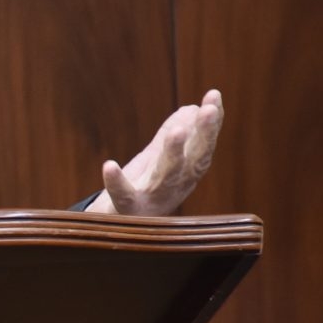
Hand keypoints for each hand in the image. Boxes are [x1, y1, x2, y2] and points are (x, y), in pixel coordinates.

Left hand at [91, 89, 223, 216]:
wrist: (120, 228)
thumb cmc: (146, 189)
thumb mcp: (160, 159)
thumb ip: (173, 135)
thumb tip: (192, 107)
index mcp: (187, 173)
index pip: (205, 145)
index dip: (211, 122)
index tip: (214, 95)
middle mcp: (176, 186)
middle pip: (194, 160)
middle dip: (202, 134)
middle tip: (206, 110)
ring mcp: (153, 198)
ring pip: (166, 176)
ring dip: (172, 153)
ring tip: (176, 131)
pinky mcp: (128, 208)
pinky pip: (122, 195)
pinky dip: (116, 182)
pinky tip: (109, 165)